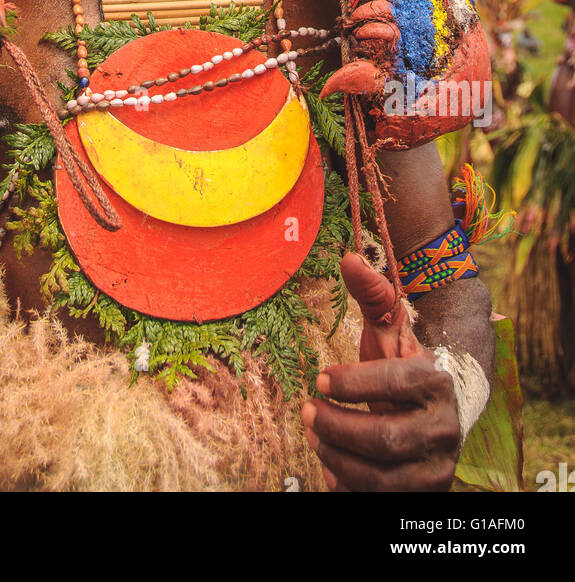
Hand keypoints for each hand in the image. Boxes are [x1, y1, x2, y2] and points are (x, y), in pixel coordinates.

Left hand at [301, 252, 460, 491]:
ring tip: (315, 435)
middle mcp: (444, 426)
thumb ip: (371, 293)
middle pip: (385, 437)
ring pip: (383, 475)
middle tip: (307, 412)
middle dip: (338, 426)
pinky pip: (384, 499)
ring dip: (338, 458)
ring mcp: (438, 463)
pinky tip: (331, 466)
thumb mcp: (391, 327)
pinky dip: (351, 486)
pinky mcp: (428, 490)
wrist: (448, 404)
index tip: (319, 379)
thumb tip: (348, 258)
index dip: (353, 383)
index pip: (393, 384)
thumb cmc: (407, 363)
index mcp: (437, 380)